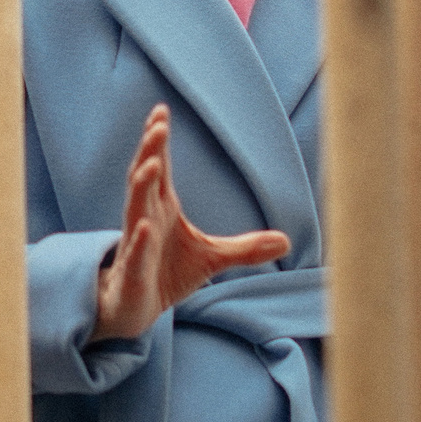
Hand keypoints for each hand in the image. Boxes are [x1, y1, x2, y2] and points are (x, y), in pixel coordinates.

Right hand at [93, 105, 290, 340]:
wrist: (134, 309)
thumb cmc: (166, 274)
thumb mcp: (212, 258)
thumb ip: (245, 248)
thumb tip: (287, 241)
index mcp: (161, 208)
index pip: (159, 168)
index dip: (158, 142)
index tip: (160, 112)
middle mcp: (144, 219)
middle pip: (145, 179)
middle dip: (150, 152)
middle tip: (156, 126)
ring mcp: (136, 244)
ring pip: (135, 209)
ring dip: (142, 186)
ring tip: (151, 164)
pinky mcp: (133, 273)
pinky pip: (135, 254)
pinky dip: (138, 242)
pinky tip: (144, 228)